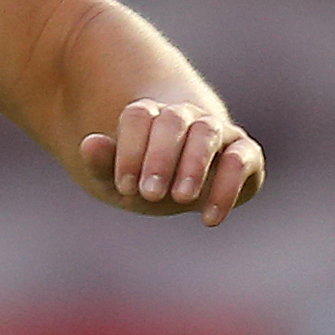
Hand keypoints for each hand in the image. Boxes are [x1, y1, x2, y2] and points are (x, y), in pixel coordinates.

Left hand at [78, 98, 262, 223]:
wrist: (186, 190)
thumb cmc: (147, 182)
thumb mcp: (120, 181)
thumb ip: (104, 164)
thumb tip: (88, 143)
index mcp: (150, 116)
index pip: (138, 116)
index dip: (130, 149)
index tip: (125, 186)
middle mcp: (186, 116)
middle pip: (172, 120)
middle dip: (160, 156)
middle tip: (148, 194)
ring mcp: (218, 131)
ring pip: (207, 131)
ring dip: (193, 165)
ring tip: (181, 200)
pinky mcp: (245, 154)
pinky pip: (241, 159)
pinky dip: (227, 187)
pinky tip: (209, 219)